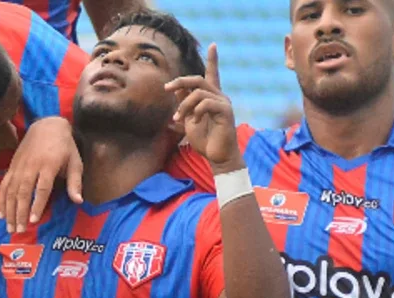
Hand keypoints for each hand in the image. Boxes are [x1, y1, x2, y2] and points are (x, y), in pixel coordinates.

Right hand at [0, 116, 81, 232]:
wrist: (47, 126)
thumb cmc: (64, 147)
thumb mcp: (75, 161)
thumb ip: (75, 182)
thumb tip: (78, 201)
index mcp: (48, 165)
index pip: (41, 188)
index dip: (37, 204)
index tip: (34, 220)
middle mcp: (31, 166)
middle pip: (23, 192)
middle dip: (20, 212)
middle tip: (19, 230)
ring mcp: (19, 166)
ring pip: (11, 190)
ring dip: (9, 210)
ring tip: (10, 227)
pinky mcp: (12, 166)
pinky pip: (4, 185)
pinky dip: (1, 200)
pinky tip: (2, 213)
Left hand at [165, 44, 242, 173]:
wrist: (217, 157)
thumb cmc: (204, 140)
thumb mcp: (189, 119)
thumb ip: (184, 103)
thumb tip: (176, 89)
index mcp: (211, 97)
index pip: (212, 74)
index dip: (212, 59)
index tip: (213, 45)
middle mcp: (220, 97)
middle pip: (199, 79)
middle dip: (181, 81)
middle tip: (167, 88)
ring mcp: (224, 103)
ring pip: (199, 92)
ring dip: (184, 105)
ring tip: (179, 118)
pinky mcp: (226, 111)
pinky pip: (206, 103)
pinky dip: (195, 111)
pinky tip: (194, 121)